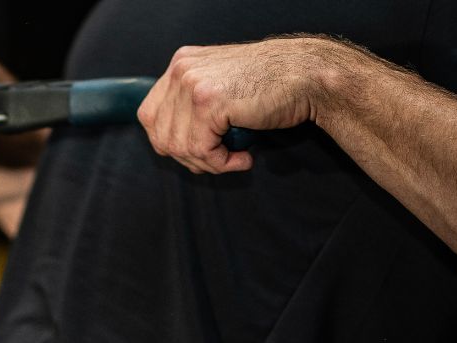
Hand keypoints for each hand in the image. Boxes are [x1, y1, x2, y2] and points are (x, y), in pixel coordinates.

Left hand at [137, 38, 334, 173]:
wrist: (306, 75)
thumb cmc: (269, 87)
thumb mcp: (218, 88)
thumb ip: (189, 106)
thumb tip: (166, 144)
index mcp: (180, 64)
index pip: (150, 117)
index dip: (168, 142)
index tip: (196, 151)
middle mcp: (182, 70)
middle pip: (161, 136)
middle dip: (189, 158)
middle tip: (217, 160)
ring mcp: (193, 84)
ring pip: (180, 147)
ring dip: (208, 163)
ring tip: (233, 158)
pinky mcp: (209, 102)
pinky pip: (201, 151)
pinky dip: (222, 163)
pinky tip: (242, 158)